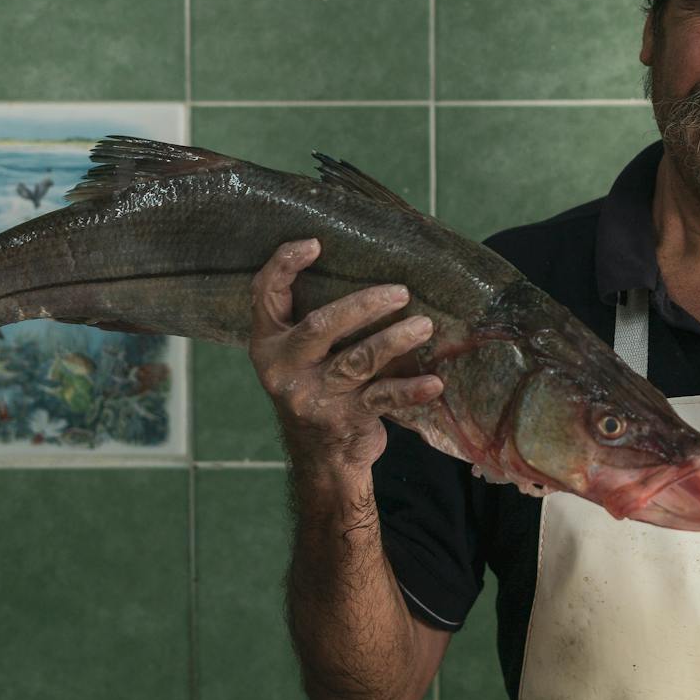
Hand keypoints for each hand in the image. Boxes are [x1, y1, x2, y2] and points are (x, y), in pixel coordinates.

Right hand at [248, 239, 444, 471]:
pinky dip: (410, 390)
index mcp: (269, 344)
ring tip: (425, 326)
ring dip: (394, 340)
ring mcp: (313, 396)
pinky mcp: (344, 418)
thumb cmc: (318, 386)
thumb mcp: (301, 356)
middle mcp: (285, 368)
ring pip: (357, 360)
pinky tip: (434, 382)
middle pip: (320, 326)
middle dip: (361, 305)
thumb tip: (368, 267)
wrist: (321, 456)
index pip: (265, 295)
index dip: (284, 265)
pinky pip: (382, 398)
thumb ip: (316, 320)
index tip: (315, 243)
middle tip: (401, 291)